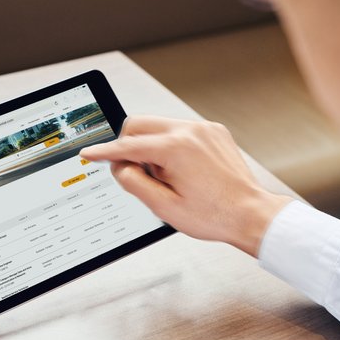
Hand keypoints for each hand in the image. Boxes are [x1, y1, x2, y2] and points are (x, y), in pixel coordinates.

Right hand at [80, 116, 291, 256]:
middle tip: (136, 172)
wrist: (250, 214)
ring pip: (158, 125)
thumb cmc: (213, 214)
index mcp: (176, 148)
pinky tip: (180, 169)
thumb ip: (133, 182)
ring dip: (150, 146)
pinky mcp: (213, 132)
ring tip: (165, 175)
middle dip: (128, 145)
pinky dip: (170, 145)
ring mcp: (204, 129)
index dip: (104, 152)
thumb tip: (119, 166)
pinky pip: (179, 130)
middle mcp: (190, 131)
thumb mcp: (163, 207)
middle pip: (140, 124)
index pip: (128, 146)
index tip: (89, 153)